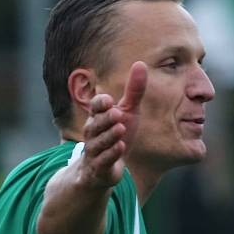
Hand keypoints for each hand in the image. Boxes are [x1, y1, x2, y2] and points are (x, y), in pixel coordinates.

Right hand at [79, 62, 147, 189]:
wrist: (104, 170)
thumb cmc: (116, 136)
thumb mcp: (128, 113)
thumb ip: (134, 91)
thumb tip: (140, 63)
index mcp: (98, 118)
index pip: (96, 108)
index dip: (100, 104)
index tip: (109, 100)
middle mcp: (93, 134)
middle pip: (95, 125)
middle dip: (105, 119)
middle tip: (117, 113)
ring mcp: (94, 152)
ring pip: (98, 143)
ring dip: (109, 136)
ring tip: (121, 128)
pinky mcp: (99, 169)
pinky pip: (103, 161)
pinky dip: (111, 154)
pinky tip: (121, 147)